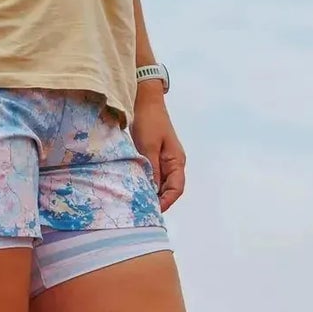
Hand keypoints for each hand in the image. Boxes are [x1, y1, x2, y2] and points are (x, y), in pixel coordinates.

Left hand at [131, 85, 186, 211]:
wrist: (145, 101)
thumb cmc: (149, 121)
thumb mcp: (149, 146)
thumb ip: (152, 169)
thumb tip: (152, 190)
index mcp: (177, 161)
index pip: (176, 189)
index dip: (166, 202)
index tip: (152, 210)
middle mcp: (174, 163)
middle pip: (169, 189)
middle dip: (158, 201)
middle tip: (142, 210)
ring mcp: (165, 160)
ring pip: (161, 184)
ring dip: (152, 193)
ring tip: (137, 202)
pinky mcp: (155, 156)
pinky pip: (154, 175)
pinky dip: (147, 183)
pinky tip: (135, 188)